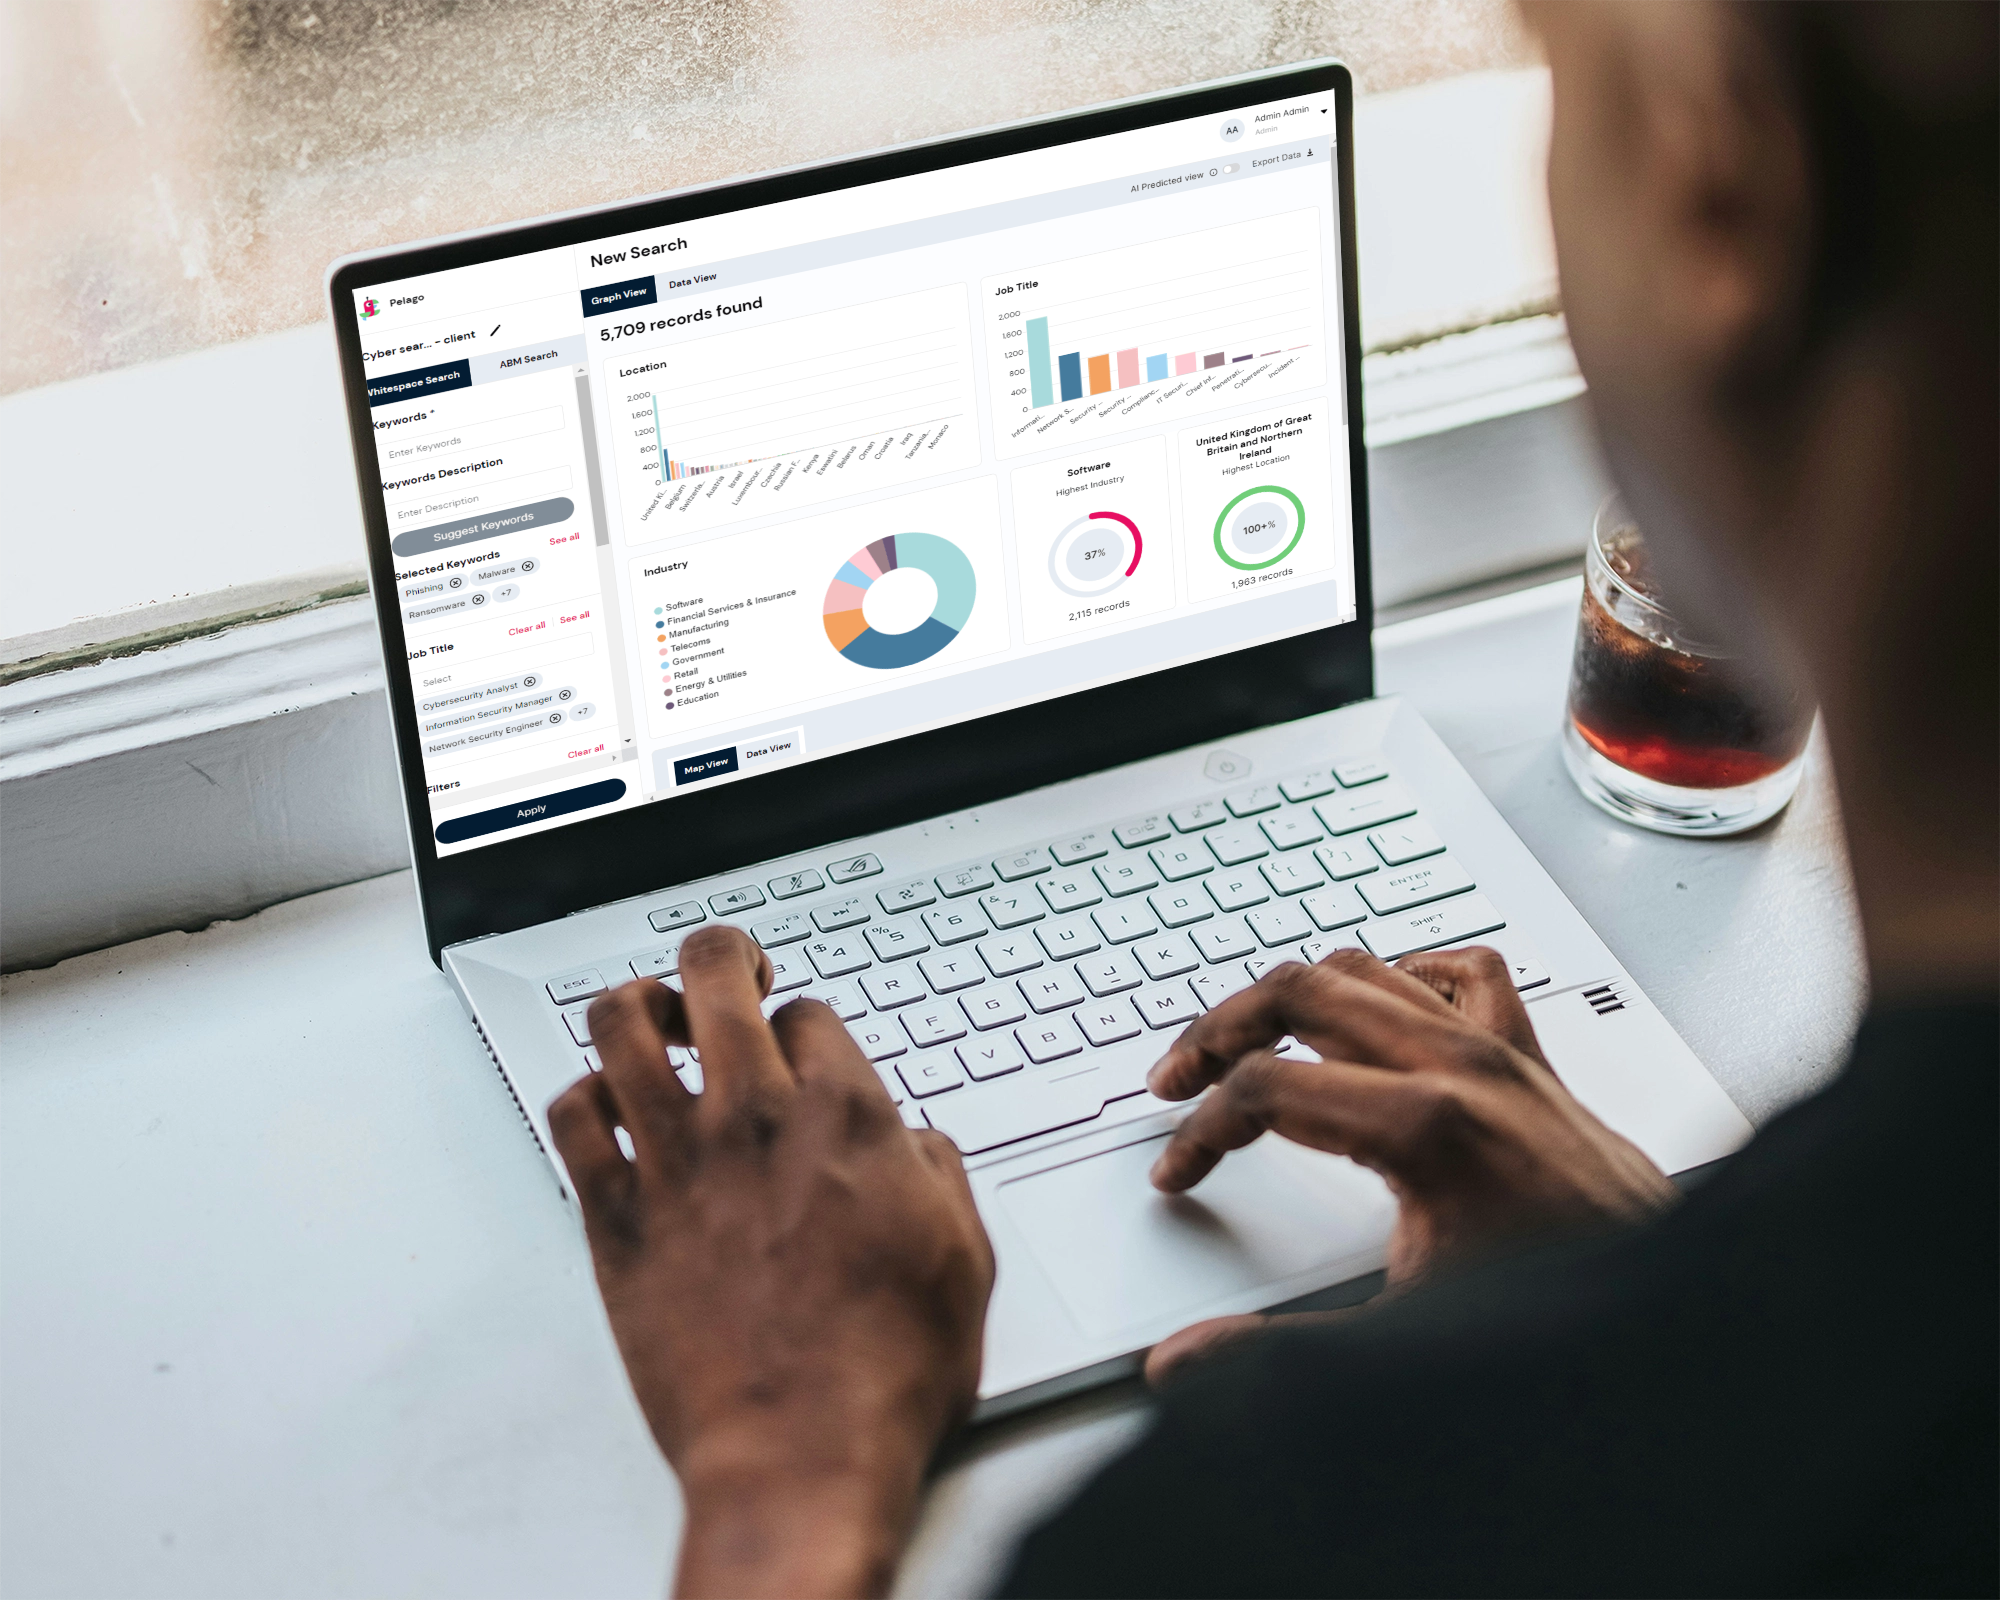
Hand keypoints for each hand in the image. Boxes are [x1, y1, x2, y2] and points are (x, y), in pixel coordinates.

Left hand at [547, 927, 993, 1599]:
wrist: (801, 1454)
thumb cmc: (883, 1373)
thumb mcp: (963, 1258)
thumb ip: (939, 1175)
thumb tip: (916, 1145)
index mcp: (848, 1116)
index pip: (809, 1011)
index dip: (806, 1023)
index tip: (805, 1049)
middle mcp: (755, 1119)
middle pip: (711, 974)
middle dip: (720, 958)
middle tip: (726, 977)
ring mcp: (676, 1163)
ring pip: (620, 1023)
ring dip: (637, 1003)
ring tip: (653, 1017)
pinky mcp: (617, 1220)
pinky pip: (571, 1118)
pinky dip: (582, 1096)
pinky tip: (606, 1108)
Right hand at [1142, 947, 1674, 1381]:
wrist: (1674, 1305)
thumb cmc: (1557, 1316)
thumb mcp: (1405, 1337)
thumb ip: (1281, 1349)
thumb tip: (1184, 1363)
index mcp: (1425, 1126)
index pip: (1268, 1089)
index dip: (1203, 1132)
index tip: (1179, 1175)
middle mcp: (1461, 1065)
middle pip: (1301, 991)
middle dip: (1220, 1029)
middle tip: (1177, 1080)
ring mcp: (1499, 1049)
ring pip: (1365, 966)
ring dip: (1291, 996)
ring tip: (1245, 1041)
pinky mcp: (1528, 1055)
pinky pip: (1458, 971)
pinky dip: (1401, 975)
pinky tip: (1372, 1009)